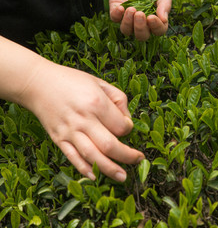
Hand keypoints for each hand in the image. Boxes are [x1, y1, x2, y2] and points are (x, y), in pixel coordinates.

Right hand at [19, 58, 143, 181]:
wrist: (38, 83)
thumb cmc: (70, 80)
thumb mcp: (98, 81)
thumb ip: (117, 98)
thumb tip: (126, 118)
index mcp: (96, 102)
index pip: (121, 126)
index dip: (129, 128)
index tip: (127, 126)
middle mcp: (84, 119)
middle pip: (110, 145)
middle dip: (127, 156)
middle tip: (138, 159)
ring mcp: (69, 131)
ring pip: (93, 156)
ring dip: (110, 169)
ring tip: (123, 176)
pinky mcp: (58, 139)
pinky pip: (73, 158)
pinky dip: (85, 169)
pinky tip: (95, 176)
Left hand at [109, 0, 171, 40]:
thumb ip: (165, 3)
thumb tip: (164, 20)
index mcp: (156, 18)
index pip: (158, 30)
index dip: (156, 27)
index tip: (152, 17)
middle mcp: (142, 21)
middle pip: (141, 35)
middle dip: (140, 28)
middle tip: (140, 15)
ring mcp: (128, 17)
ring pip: (126, 31)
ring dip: (128, 24)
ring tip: (132, 9)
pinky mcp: (115, 9)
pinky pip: (114, 19)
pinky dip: (117, 15)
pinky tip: (120, 7)